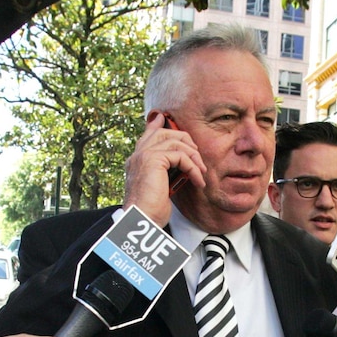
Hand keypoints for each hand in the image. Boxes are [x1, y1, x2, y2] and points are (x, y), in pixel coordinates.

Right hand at [123, 112, 206, 226]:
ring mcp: (144, 155)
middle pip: (163, 132)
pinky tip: (198, 180)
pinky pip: (181, 156)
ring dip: (193, 157)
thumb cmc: (150, 209)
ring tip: (201, 172)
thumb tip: (180, 166)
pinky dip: (193, 168)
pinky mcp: (154, 159)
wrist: (142, 218)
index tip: (163, 118)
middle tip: (196, 154)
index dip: (156, 124)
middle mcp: (137, 155)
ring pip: (176, 142)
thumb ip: (164, 172)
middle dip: (184, 140)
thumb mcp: (159, 187)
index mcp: (136, 161)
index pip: (146, 135)